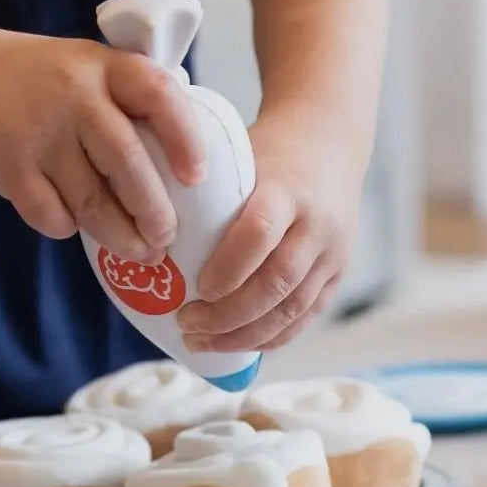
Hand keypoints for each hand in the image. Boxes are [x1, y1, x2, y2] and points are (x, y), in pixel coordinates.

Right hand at [0, 31, 205, 260]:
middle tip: (168, 237)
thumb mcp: (94, 67)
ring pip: (90, 199)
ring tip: (141, 252)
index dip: (185, 138)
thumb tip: (190, 167)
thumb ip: (134, 100)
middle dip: (153, 209)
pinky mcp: (9, 165)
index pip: (158, 94)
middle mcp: (74, 94)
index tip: (198, 177)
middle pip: (126, 160)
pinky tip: (77, 227)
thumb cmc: (49, 82)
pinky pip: (50, 213)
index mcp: (106, 66)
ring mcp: (39, 131)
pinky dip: (68, 227)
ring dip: (120, 235)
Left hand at [175, 109, 365, 351]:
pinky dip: (271, 338)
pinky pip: (306, 317)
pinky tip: (237, 344)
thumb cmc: (270, 152)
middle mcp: (317, 224)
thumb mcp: (241, 158)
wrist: (330, 143)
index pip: (259, 233)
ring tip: (202, 342)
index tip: (195, 288)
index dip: (227, 268)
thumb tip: (147, 232)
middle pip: (277, 282)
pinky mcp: (339, 273)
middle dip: (228, 315)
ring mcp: (333, 252)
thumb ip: (209, 195)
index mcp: (287, 189)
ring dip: (244, 335)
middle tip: (186, 324)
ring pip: (293, 309)